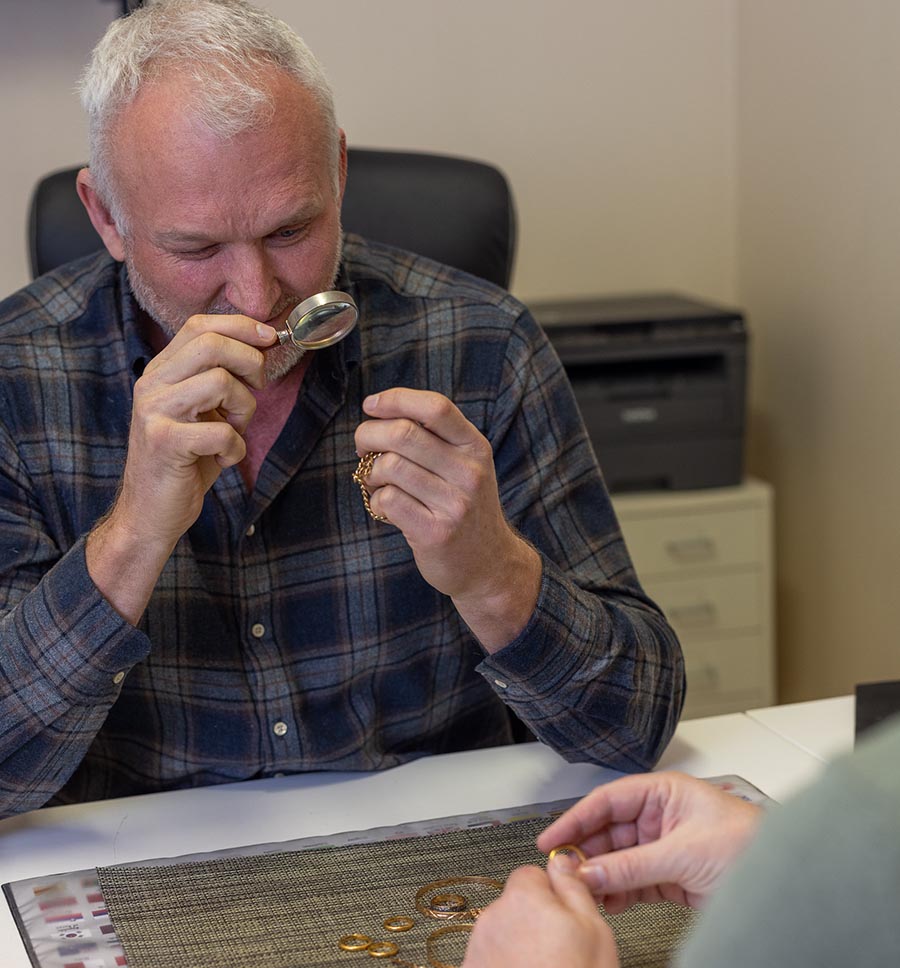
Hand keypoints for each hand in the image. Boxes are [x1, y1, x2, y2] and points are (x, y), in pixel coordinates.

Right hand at [87, 314, 275, 622]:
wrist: (150, 512)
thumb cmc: (185, 462)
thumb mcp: (204, 412)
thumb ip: (220, 379)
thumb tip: (261, 346)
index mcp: (162, 371)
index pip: (199, 326)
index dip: (240, 326)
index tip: (270, 338)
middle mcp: (152, 383)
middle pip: (211, 343)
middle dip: (250, 362)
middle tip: (257, 389)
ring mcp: (154, 411)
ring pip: (219, 382)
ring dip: (243, 409)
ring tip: (234, 432)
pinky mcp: (163, 442)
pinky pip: (221, 431)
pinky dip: (235, 448)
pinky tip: (224, 460)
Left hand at [354, 388, 540, 650]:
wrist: (489, 565)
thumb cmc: (464, 506)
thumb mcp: (466, 466)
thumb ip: (435, 438)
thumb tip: (381, 412)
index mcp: (475, 447)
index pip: (436, 407)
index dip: (396, 399)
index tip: (370, 405)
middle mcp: (469, 472)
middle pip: (403, 433)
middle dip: (368, 435)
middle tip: (362, 448)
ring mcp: (454, 504)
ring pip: (390, 466)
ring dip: (370, 473)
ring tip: (376, 483)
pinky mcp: (436, 532)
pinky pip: (388, 500)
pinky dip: (376, 500)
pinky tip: (384, 508)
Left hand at [462, 854, 618, 967]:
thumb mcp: (594, 932)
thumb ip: (574, 888)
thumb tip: (563, 862)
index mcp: (523, 897)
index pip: (532, 874)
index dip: (553, 895)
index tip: (566, 916)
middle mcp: (492, 917)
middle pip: (516, 906)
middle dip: (535, 922)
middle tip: (561, 952)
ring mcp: (477, 948)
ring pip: (504, 935)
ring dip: (520, 948)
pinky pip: (492, 960)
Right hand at [537, 772, 762, 912]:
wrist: (786, 881)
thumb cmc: (750, 845)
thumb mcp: (683, 853)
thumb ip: (631, 866)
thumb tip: (589, 873)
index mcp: (663, 793)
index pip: (608, 801)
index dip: (577, 818)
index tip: (552, 837)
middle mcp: (661, 817)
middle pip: (609, 832)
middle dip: (586, 852)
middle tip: (563, 870)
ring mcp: (665, 848)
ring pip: (618, 860)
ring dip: (599, 876)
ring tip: (581, 891)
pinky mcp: (671, 877)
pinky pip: (633, 882)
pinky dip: (617, 893)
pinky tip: (605, 902)